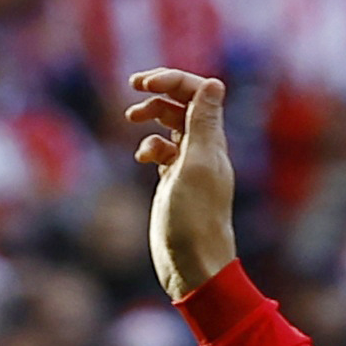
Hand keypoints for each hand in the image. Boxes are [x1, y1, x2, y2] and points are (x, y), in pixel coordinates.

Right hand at [124, 68, 239, 302]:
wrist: (193, 265)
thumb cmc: (194, 219)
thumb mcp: (196, 165)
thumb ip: (203, 124)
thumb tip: (215, 83)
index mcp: (212, 142)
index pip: (199, 92)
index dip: (173, 79)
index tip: (145, 84)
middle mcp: (204, 150)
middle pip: (183, 104)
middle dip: (159, 90)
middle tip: (133, 87)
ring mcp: (188, 167)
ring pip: (171, 125)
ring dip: (152, 114)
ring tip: (131, 119)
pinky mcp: (174, 184)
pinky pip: (162, 152)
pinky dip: (149, 147)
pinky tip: (142, 159)